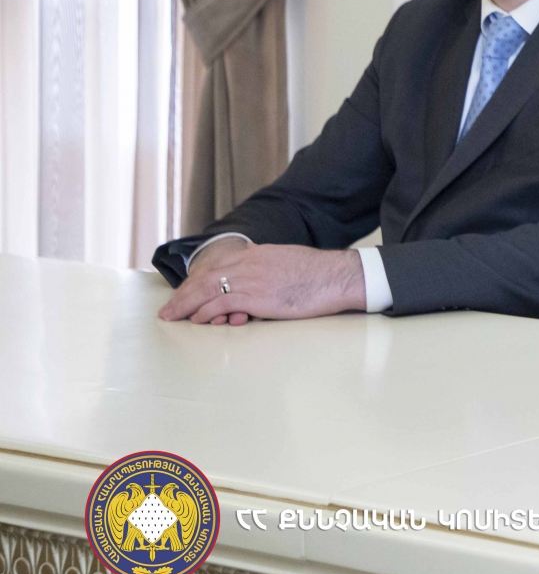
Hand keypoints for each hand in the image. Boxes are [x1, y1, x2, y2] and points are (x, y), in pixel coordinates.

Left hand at [159, 239, 366, 324]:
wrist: (336, 276)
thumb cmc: (317, 274)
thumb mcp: (287, 261)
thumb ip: (266, 267)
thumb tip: (257, 278)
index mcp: (256, 254)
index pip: (216, 267)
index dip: (196, 282)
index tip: (184, 294)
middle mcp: (248, 263)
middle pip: (205, 277)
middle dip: (183, 295)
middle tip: (168, 310)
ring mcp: (251, 279)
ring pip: (207, 290)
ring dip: (186, 305)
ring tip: (173, 317)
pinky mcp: (256, 296)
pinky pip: (221, 303)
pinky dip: (205, 312)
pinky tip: (198, 319)